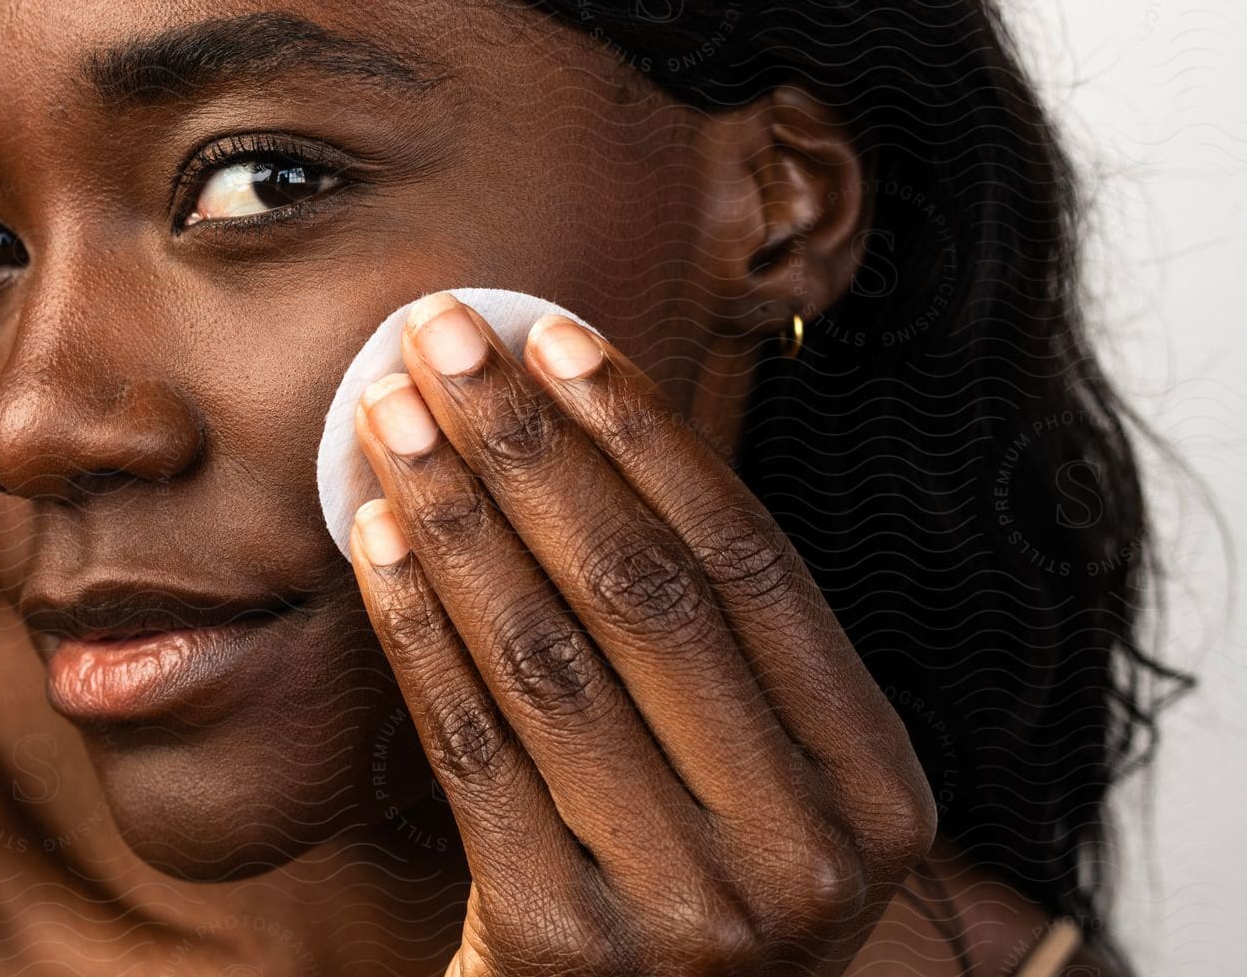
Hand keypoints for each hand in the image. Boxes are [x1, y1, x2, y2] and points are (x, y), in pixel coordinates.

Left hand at [347, 291, 936, 975]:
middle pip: (647, 595)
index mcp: (878, 793)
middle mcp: (805, 858)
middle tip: (443, 339)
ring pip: (548, 658)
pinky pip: (468, 747)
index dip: (646, 436)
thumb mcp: (755, 779)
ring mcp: (688, 914)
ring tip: (388, 413)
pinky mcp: (560, 948)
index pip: (754, 566)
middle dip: (530, 447)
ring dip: (458, 514)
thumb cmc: (685, 885)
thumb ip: (713, 644)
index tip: (554, 336)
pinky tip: (373, 535)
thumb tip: (581, 418)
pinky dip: (415, 626)